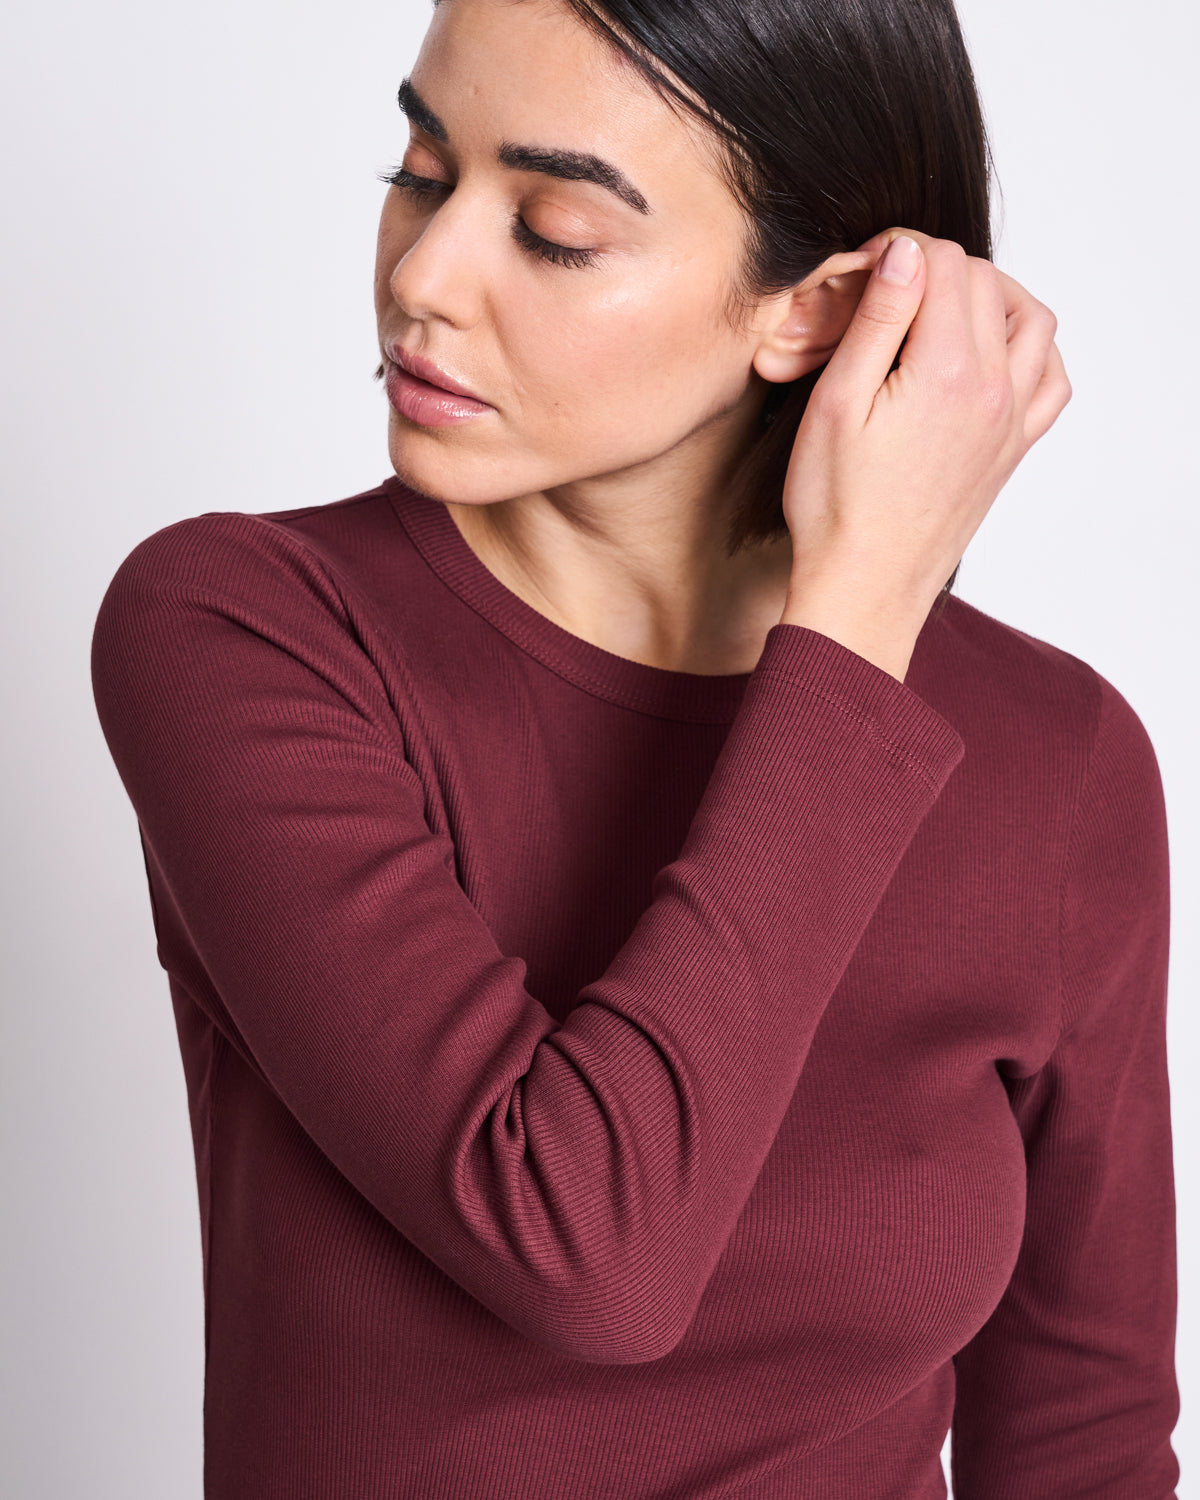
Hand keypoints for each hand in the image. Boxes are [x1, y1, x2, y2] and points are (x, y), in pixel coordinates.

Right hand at [778, 228, 1070, 677]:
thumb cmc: (836, 506)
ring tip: (940, 308)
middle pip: (985, 282)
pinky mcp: (1014, 449)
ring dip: (991, 296)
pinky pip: (1051, 379)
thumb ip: (878, 319)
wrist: (866, 585)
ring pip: (1031, 320)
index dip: (898, 250)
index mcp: (949, 369)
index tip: (862, 270)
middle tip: (885, 292)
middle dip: (936, 269)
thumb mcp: (836, 401)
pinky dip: (1030, 350)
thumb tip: (906, 252)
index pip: (943, 263)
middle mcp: (996, 388)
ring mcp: (1013, 420)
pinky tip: (991, 355)